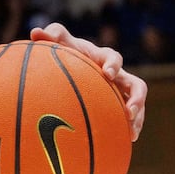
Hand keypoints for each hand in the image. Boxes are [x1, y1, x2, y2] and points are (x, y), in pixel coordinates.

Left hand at [30, 23, 146, 139]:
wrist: (69, 67)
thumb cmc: (64, 52)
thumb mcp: (58, 43)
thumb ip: (51, 36)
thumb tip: (36, 31)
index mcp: (101, 58)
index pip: (112, 57)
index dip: (113, 64)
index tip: (108, 73)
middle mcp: (115, 75)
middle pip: (136, 84)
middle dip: (136, 97)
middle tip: (130, 111)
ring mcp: (118, 90)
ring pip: (136, 103)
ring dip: (138, 117)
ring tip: (132, 133)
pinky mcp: (116, 104)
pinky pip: (127, 116)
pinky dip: (128, 127)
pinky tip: (125, 142)